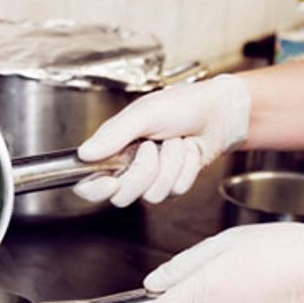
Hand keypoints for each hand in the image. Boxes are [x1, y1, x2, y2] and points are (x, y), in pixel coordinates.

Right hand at [73, 74, 250, 205]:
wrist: (218, 113)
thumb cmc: (181, 106)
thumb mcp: (143, 113)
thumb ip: (113, 134)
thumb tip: (85, 153)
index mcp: (113, 150)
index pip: (88, 183)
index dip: (94, 189)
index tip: (110, 181)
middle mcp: (128, 168)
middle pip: (122, 196)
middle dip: (143, 172)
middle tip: (152, 147)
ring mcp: (151, 179)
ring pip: (151, 195)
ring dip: (170, 165)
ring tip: (175, 143)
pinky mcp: (172, 185)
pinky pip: (174, 191)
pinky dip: (185, 168)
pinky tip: (188, 151)